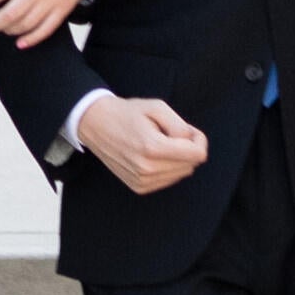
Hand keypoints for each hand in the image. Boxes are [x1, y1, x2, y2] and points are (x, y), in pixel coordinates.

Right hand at [77, 93, 210, 194]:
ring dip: (177, 159)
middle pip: (191, 165)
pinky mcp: (139, 187)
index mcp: (153, 147)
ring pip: (181, 174)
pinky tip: (153, 155)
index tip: (188, 130)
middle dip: (188, 148)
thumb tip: (194, 145)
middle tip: (170, 133)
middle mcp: (147, 169)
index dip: (199, 140)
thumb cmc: (127, 113)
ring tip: (159, 143)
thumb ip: (181, 126)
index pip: (197, 154)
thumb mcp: (157, 107)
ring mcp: (142, 181)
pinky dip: (167, 167)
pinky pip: (168, 180)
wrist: (96, 124)